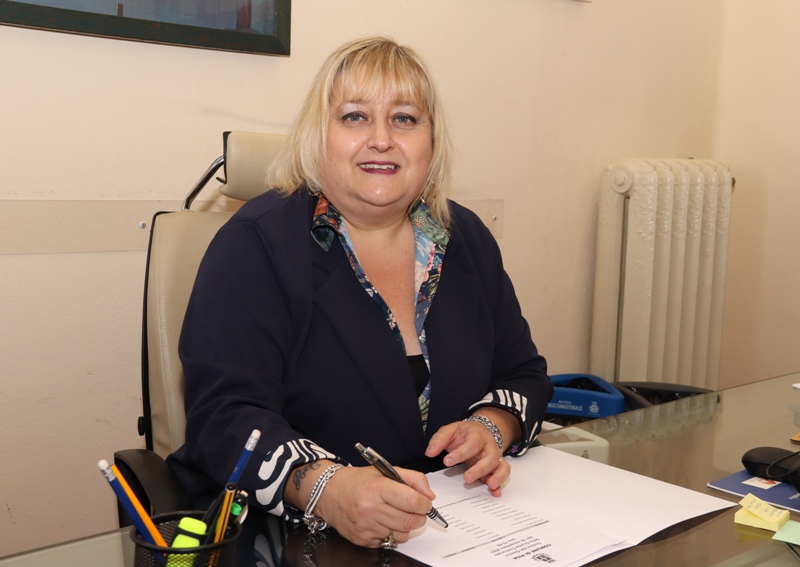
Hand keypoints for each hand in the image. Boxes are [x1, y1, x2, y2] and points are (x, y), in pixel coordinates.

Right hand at [315, 465, 435, 547]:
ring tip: (397, 515)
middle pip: (409, 521)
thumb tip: (429, 496)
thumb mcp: (385, 470)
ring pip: (401, 534)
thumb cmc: (358, 481)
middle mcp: (371, 508)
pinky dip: (392, 533)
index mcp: (378, 487)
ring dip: (406, 526)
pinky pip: (389, 542)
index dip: (424, 504)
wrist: (328, 493)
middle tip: (416, 511)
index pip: (412, 502)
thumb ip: (412, 479)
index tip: (425, 503)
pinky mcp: (362, 540)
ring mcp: (366, 526)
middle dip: (419, 517)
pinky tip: (384, 522)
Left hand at [425, 419, 509, 496]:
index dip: (460, 453)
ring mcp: (495, 457)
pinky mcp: (497, 467)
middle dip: (479, 469)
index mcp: (477, 435)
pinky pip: (503, 474)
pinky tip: (496, 492)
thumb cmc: (463, 433)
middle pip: (490, 457)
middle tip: (467, 478)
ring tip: (490, 485)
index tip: (447, 461)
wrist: (478, 431)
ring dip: (497, 476)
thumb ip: (439, 440)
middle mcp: (489, 446)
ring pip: (501, 466)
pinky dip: (501, 483)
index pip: (472, 444)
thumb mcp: (449, 431)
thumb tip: (429, 452)